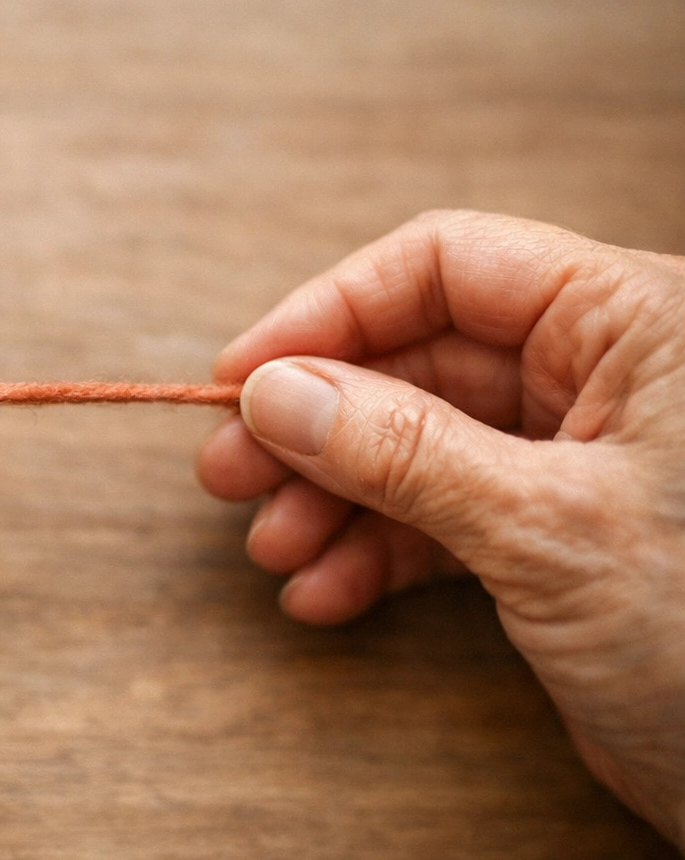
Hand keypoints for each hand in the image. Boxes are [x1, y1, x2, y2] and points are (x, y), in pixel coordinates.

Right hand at [197, 209, 684, 846]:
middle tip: (228, 474)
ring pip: (413, 444)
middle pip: (413, 361)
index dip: (331, 313)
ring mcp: (571, 456)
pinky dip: (375, 552)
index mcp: (631, 323)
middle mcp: (599, 375)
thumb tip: (274, 393)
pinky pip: (438, 516)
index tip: (243, 376)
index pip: (448, 267)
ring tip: (273, 550)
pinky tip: (324, 592)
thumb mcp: (546, 528)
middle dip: (315, 424)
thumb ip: (403, 451)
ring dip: (332, 498)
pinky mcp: (552, 534)